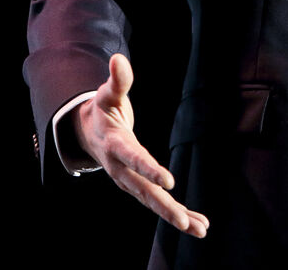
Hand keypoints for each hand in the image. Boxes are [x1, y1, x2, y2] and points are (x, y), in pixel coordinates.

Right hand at [74, 53, 208, 237]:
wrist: (86, 132)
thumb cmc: (103, 110)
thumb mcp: (109, 94)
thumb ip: (117, 79)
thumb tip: (118, 58)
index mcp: (115, 145)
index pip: (134, 158)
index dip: (150, 170)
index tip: (169, 182)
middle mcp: (120, 168)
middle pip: (144, 191)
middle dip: (165, 208)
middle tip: (186, 223)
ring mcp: (127, 180)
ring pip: (152, 202)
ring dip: (175, 217)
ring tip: (200, 230)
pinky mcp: (135, 185)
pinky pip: (156, 201)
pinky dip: (177, 213)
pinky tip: (197, 222)